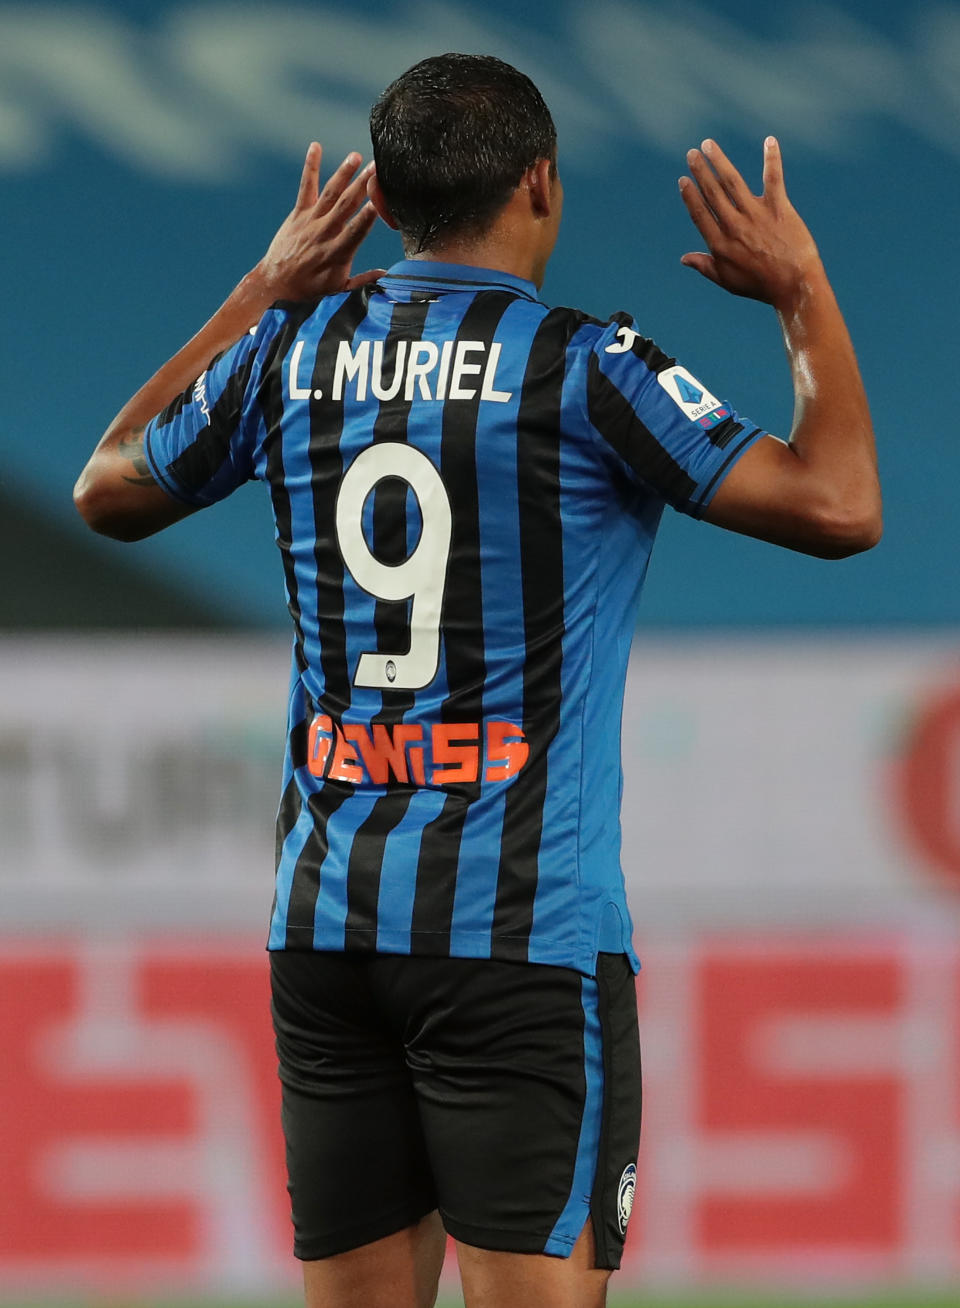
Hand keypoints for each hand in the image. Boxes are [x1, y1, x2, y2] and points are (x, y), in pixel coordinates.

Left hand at [254, 143, 385, 302]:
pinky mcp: (299, 214)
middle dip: (362, 186)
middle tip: (377, 168)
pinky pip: (305, 187)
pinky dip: (310, 167)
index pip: (355, 232)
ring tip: (356, 156)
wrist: (277, 284)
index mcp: (337, 254)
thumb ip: (364, 281)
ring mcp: (310, 221)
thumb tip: (388, 275)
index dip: (367, 218)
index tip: (378, 203)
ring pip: (330, 193)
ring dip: (343, 174)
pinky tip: (315, 147)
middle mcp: (324, 234)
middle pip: (346, 206)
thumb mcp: (340, 291)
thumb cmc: (311, 290)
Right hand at [678, 137, 822, 310]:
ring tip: (709, 145)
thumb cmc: (760, 285)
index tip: (684, 180)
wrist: (794, 285)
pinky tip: (769, 141)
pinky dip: (772, 159)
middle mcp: (734, 226)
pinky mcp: (778, 208)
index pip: (700, 214)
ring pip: (732, 182)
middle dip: (700, 171)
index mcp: (720, 244)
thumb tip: (684, 259)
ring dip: (719, 161)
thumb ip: (705, 266)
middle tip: (693, 153)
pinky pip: (773, 178)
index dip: (690, 196)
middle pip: (713, 193)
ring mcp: (756, 215)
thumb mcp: (727, 281)